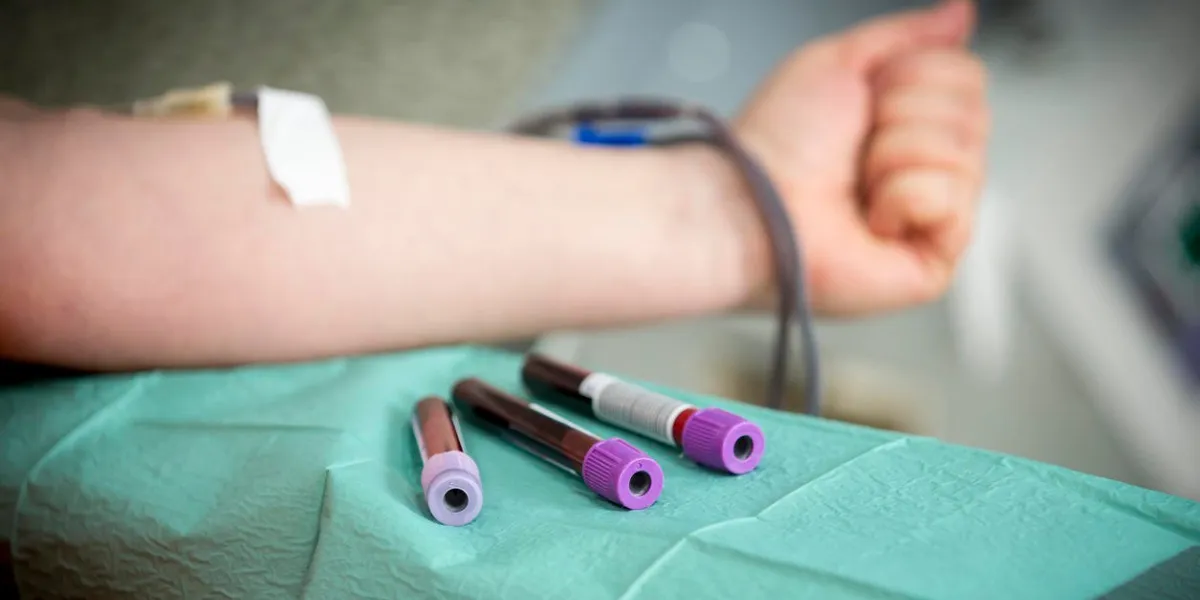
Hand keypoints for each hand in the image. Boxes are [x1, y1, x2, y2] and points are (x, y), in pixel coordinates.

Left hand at [734, 0, 987, 315]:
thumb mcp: (836, 61)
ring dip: (895, 156)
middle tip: (854, 148)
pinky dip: (903, 197)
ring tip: (856, 185)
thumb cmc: (772, 146)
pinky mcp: (933, 260)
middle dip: (902, 116)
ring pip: (964, 154)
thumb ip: (905, 34)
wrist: (746, 205)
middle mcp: (923, 167)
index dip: (911, 77)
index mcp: (906, 121)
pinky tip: (870, 220)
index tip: (862, 100)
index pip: (966, 76)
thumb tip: (961, 13)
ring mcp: (932, 215)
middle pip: (972, 113)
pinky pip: (954, 202)